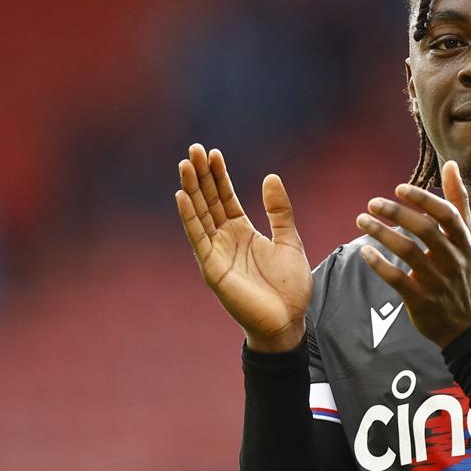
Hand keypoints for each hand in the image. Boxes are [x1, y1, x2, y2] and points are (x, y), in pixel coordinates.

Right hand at [175, 144, 311, 352]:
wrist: (288, 321)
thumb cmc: (288, 286)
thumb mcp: (288, 240)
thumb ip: (279, 211)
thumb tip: (271, 176)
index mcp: (243, 232)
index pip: (225, 198)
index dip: (219, 176)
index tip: (213, 153)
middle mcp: (225, 240)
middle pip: (209, 201)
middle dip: (201, 176)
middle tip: (193, 149)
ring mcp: (216, 253)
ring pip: (199, 215)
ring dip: (191, 190)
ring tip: (185, 164)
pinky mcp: (212, 269)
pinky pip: (198, 239)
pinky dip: (189, 218)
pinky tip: (182, 196)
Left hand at [356, 160, 470, 348]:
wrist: (466, 325)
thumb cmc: (463, 274)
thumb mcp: (468, 239)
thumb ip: (458, 202)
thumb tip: (451, 165)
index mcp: (464, 242)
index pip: (446, 215)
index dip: (423, 199)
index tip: (399, 189)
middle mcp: (453, 260)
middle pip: (425, 231)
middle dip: (397, 213)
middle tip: (372, 202)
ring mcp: (437, 281)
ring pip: (408, 252)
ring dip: (382, 234)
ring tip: (361, 220)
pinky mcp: (421, 300)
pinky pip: (397, 279)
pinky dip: (379, 264)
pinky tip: (365, 251)